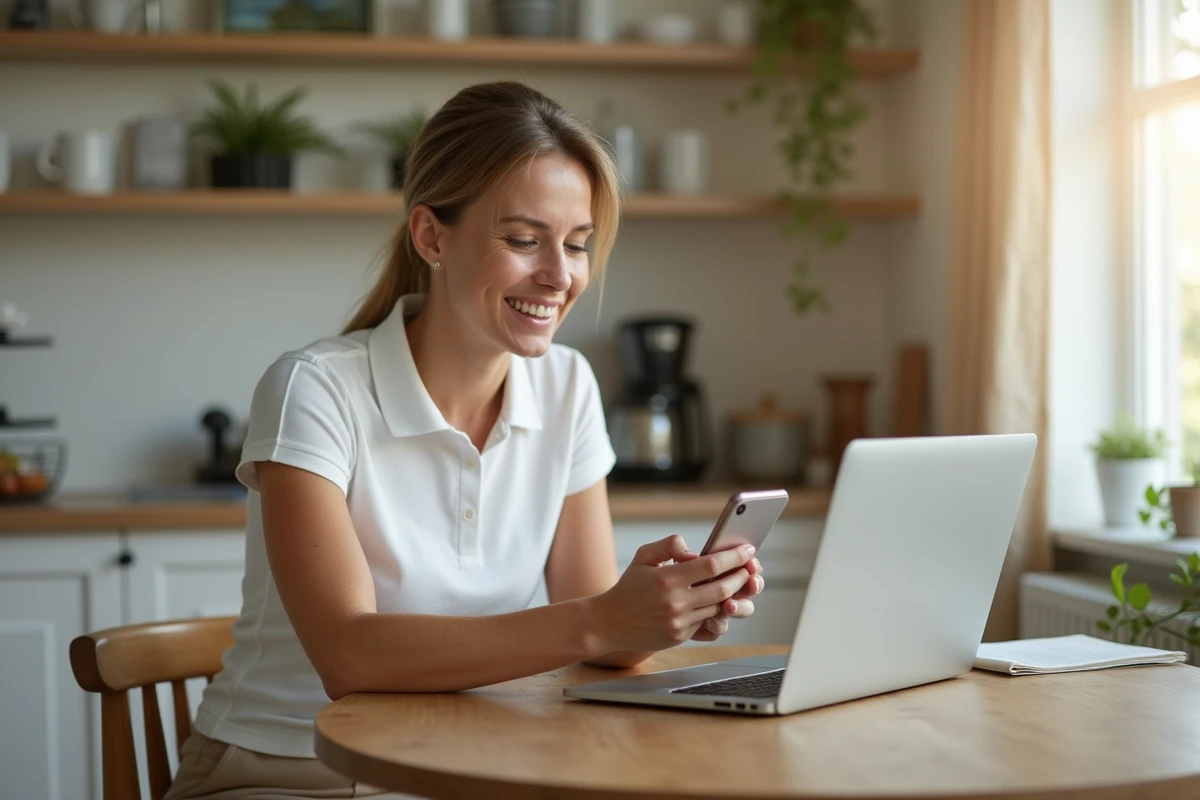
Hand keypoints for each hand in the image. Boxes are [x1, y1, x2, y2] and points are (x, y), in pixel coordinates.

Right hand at [589, 535, 754, 653]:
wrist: (609, 622)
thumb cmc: (629, 587)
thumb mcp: (644, 557)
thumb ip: (670, 545)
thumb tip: (695, 552)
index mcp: (667, 578)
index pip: (711, 565)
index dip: (734, 557)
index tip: (748, 549)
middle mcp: (675, 601)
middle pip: (722, 589)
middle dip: (742, 577)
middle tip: (751, 568)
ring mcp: (678, 622)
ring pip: (718, 608)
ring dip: (733, 596)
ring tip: (740, 584)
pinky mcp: (679, 636)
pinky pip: (707, 623)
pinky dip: (717, 612)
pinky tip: (720, 602)